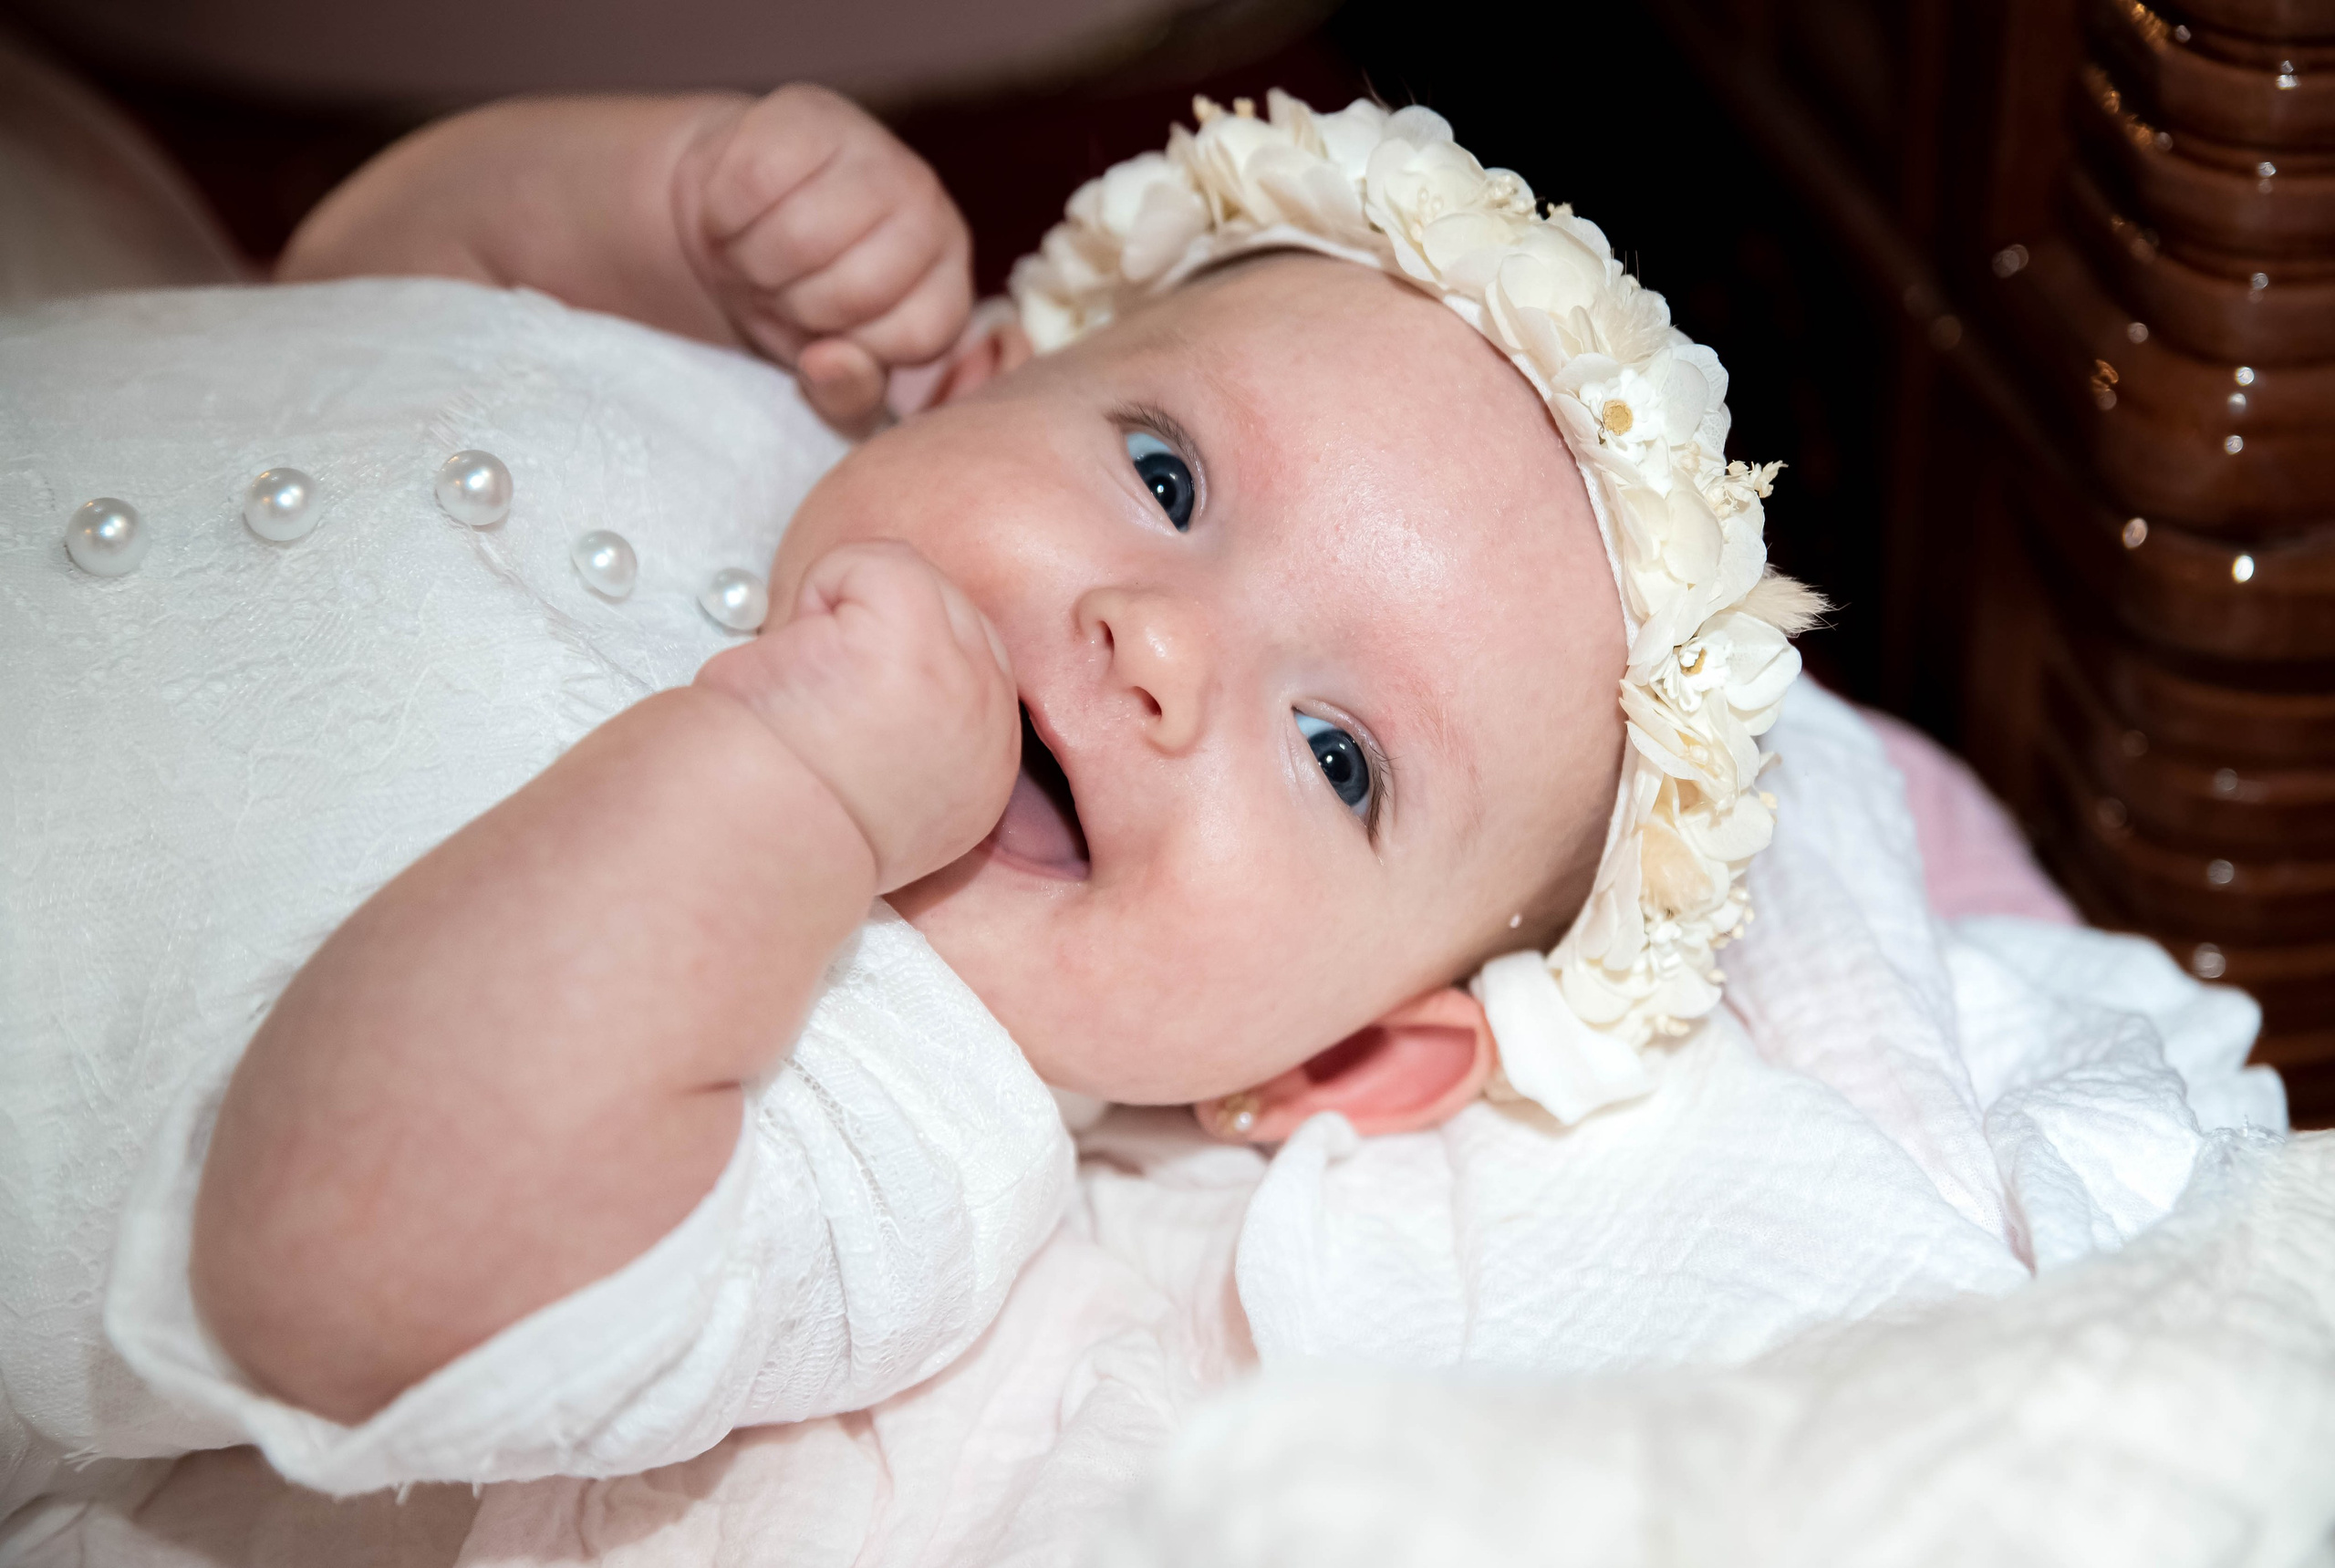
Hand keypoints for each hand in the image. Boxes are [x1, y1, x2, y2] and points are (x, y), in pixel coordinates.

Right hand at [680, 86, 972, 432]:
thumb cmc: (794, 304)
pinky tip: (736, 214)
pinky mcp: (807, 112)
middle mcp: (928, 209)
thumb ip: (847, 398)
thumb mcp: (828, 376)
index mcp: (947, 281)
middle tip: (781, 289)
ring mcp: (875, 152)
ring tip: (759, 255)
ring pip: (802, 237)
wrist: (732, 218)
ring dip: (754, 262)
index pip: (917, 335)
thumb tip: (830, 364)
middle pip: (856, 288)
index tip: (825, 335)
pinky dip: (725, 215)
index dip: (854, 350)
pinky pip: (752, 185)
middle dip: (795, 306)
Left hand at [696, 543, 1017, 890]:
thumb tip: (888, 669)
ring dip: (847, 615)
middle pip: (957, 622)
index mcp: (981, 785)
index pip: (969, 677)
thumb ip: (910, 741)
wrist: (735, 846)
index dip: (894, 666)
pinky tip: (795, 654)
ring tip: (806, 682)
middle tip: (815, 705)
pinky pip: (877, 561)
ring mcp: (965, 682)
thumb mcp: (875, 802)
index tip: (837, 719)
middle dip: (877, 635)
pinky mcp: (915, 634)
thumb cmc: (770, 824)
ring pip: (919, 584)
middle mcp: (992, 738)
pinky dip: (821, 587)